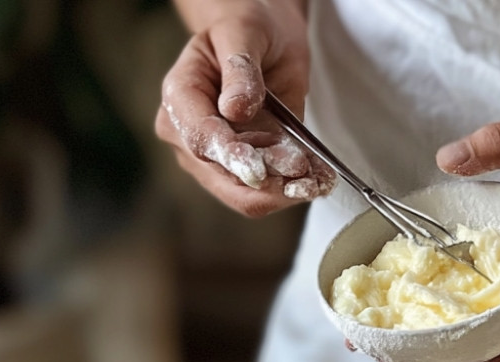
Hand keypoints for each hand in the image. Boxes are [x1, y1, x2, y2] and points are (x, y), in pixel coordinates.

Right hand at [155, 1, 334, 216]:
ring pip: (249, 196)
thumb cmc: (248, 27)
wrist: (263, 39)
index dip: (231, 157)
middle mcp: (189, 136)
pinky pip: (267, 194)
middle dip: (268, 182)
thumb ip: (239, 68)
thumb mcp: (245, 31)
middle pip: (225, 179)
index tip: (259, 169)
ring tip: (318, 177)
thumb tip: (234, 109)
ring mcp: (213, 161)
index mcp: (180, 97)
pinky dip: (294, 190)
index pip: (200, 139)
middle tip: (307, 171)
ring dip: (287, 190)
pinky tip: (317, 179)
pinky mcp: (242, 173)